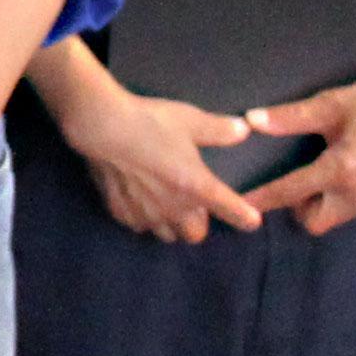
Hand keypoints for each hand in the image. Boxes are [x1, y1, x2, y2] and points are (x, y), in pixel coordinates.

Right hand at [54, 82, 262, 245]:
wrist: (102, 128)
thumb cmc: (150, 122)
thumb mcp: (190, 120)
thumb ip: (219, 129)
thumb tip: (244, 130)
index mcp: (197, 187)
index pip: (231, 210)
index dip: (246, 218)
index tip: (252, 221)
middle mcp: (175, 209)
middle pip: (195, 234)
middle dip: (198, 222)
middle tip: (193, 202)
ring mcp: (147, 215)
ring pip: (167, 235)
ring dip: (171, 224)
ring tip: (165, 203)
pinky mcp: (122, 214)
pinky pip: (140, 225)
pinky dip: (144, 217)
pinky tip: (139, 199)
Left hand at [241, 35, 355, 236]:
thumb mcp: (331, 104)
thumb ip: (291, 117)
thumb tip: (252, 121)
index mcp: (341, 170)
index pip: (291, 191)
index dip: (264, 198)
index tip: (242, 206)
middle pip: (314, 221)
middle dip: (298, 209)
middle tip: (292, 182)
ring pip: (335, 217)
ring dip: (319, 204)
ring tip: (313, 176)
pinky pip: (351, 208)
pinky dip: (338, 199)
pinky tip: (339, 173)